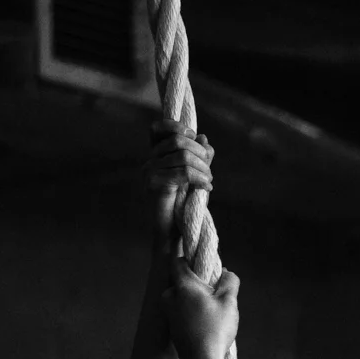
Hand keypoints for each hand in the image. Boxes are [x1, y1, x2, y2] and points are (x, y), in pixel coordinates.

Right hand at [144, 121, 213, 241]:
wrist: (173, 232)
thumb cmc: (185, 205)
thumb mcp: (196, 176)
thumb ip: (200, 156)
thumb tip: (203, 138)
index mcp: (156, 156)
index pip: (158, 128)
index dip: (177, 126)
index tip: (194, 137)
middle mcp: (149, 161)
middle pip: (178, 141)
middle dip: (200, 153)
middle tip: (209, 170)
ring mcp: (149, 172)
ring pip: (183, 156)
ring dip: (203, 168)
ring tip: (209, 180)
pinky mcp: (154, 184)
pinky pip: (183, 173)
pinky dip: (200, 179)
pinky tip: (207, 187)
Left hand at [161, 256, 239, 358]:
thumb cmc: (215, 330)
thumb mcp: (229, 302)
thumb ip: (229, 281)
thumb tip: (226, 273)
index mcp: (182, 286)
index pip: (178, 260)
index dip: (187, 255)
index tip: (198, 256)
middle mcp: (169, 296)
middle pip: (181, 279)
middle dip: (196, 281)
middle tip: (214, 290)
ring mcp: (168, 313)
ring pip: (181, 296)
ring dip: (194, 297)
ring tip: (213, 310)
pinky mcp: (170, 326)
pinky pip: (180, 310)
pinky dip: (191, 310)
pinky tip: (206, 322)